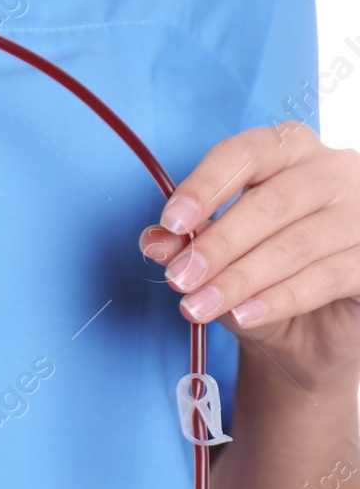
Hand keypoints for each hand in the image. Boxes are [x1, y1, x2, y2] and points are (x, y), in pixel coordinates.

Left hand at [140, 122, 359, 387]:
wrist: (309, 336)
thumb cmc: (262, 280)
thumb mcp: (215, 262)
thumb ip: (187, 243)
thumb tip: (154, 241)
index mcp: (289, 152)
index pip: (246, 153)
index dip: (206, 186)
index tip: (171, 223)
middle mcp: (334, 171)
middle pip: (271, 202)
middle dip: (218, 245)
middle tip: (178, 279)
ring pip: (297, 243)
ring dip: (240, 279)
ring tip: (198, 307)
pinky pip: (328, 276)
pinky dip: (280, 298)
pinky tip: (244, 315)